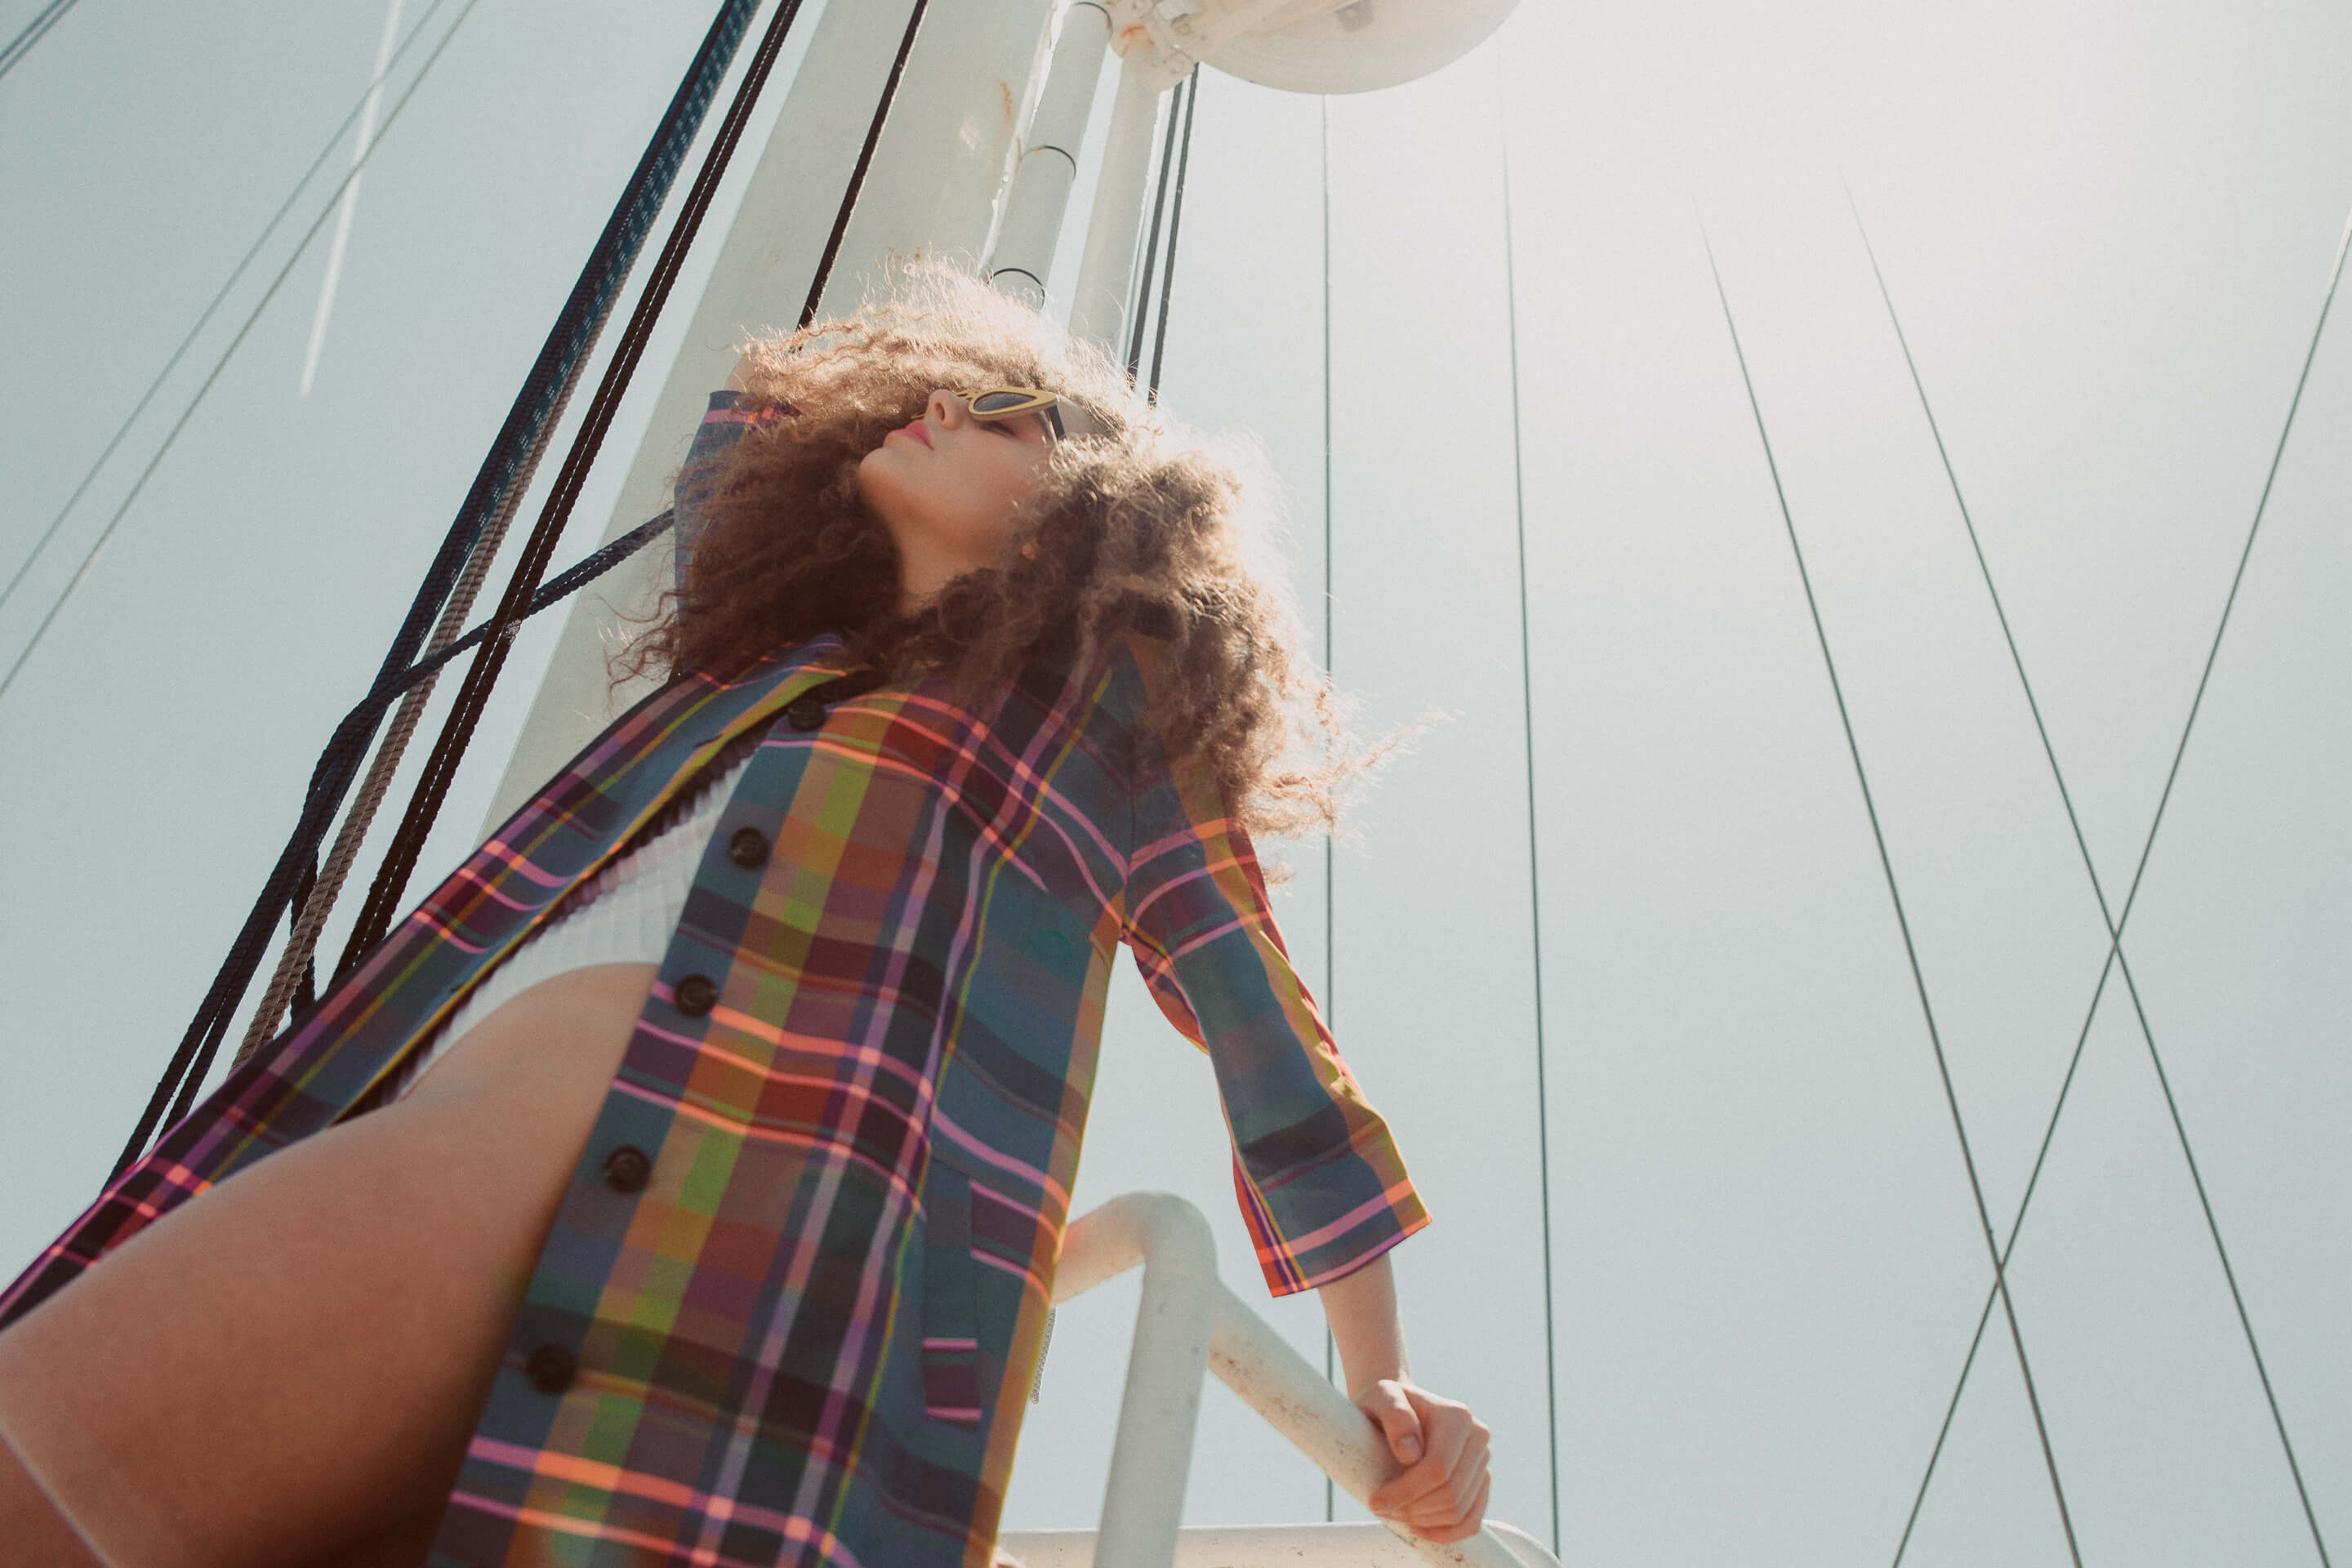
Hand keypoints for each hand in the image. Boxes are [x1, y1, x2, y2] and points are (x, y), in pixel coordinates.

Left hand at [1356, 1378, 1491, 1544]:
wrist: (1397, 1409)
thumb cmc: (1384, 1403)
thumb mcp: (1379, 1397)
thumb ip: (1394, 1415)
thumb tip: (1411, 1453)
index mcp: (1457, 1416)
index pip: (1438, 1468)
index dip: (1406, 1492)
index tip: (1375, 1502)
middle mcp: (1478, 1437)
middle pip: (1451, 1493)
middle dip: (1412, 1509)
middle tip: (1380, 1508)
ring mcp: (1482, 1461)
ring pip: (1460, 1511)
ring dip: (1424, 1522)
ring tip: (1393, 1513)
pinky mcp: (1480, 1482)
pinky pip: (1472, 1521)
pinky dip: (1447, 1534)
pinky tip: (1418, 1529)